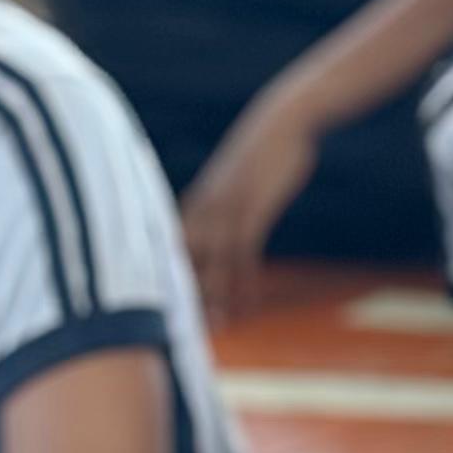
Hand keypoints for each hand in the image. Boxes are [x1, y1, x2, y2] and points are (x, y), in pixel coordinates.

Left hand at [182, 102, 319, 318]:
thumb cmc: (263, 150)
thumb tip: (221, 223)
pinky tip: (247, 305)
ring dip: (215, 299)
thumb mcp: (236, 178)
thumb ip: (222, 201)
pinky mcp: (252, 211)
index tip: (167, 312)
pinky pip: (244, 256)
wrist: (284, 121)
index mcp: (195, 203)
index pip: (173, 250)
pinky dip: (244, 284)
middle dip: (185, 297)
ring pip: (213, 265)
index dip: (169, 281)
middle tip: (184, 331)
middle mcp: (203, 209)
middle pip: (186, 262)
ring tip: (218, 328)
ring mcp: (226, 210)